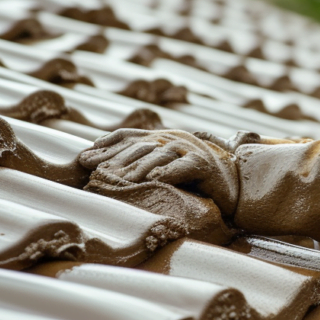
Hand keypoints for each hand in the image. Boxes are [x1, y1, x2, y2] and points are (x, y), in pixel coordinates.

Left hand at [78, 129, 238, 212]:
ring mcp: (190, 149)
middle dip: (114, 158)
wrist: (236, 183)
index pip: (129, 136)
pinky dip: (168, 173)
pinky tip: (153, 181)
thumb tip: (106, 172)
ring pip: (157, 156)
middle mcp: (174, 138)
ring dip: (135, 168)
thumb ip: (143, 166)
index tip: (83, 159)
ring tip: (117, 180)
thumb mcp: (167, 170)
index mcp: (163, 137)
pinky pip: (182, 167)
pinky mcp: (204, 164)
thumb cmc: (197, 180)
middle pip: (138, 146)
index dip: (105, 145)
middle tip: (94, 172)